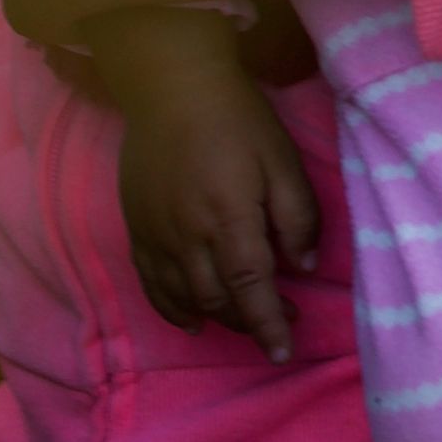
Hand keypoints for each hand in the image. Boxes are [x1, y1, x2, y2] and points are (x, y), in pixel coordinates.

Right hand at [92, 8, 323, 357]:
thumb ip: (297, 216)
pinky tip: (194, 321)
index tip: (284, 352)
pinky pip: (151, 285)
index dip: (268, 324)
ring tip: (245, 323)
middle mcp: (188, 236)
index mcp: (230, 218)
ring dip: (218, 319)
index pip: (251, 288)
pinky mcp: (137, 229)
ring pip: (185, 298)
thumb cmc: (239, 121)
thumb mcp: (283, 160)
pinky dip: (173, 310)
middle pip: (218, 300)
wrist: (173, 89)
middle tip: (281, 322)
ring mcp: (157, 235)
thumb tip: (304, 267)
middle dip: (250, 322)